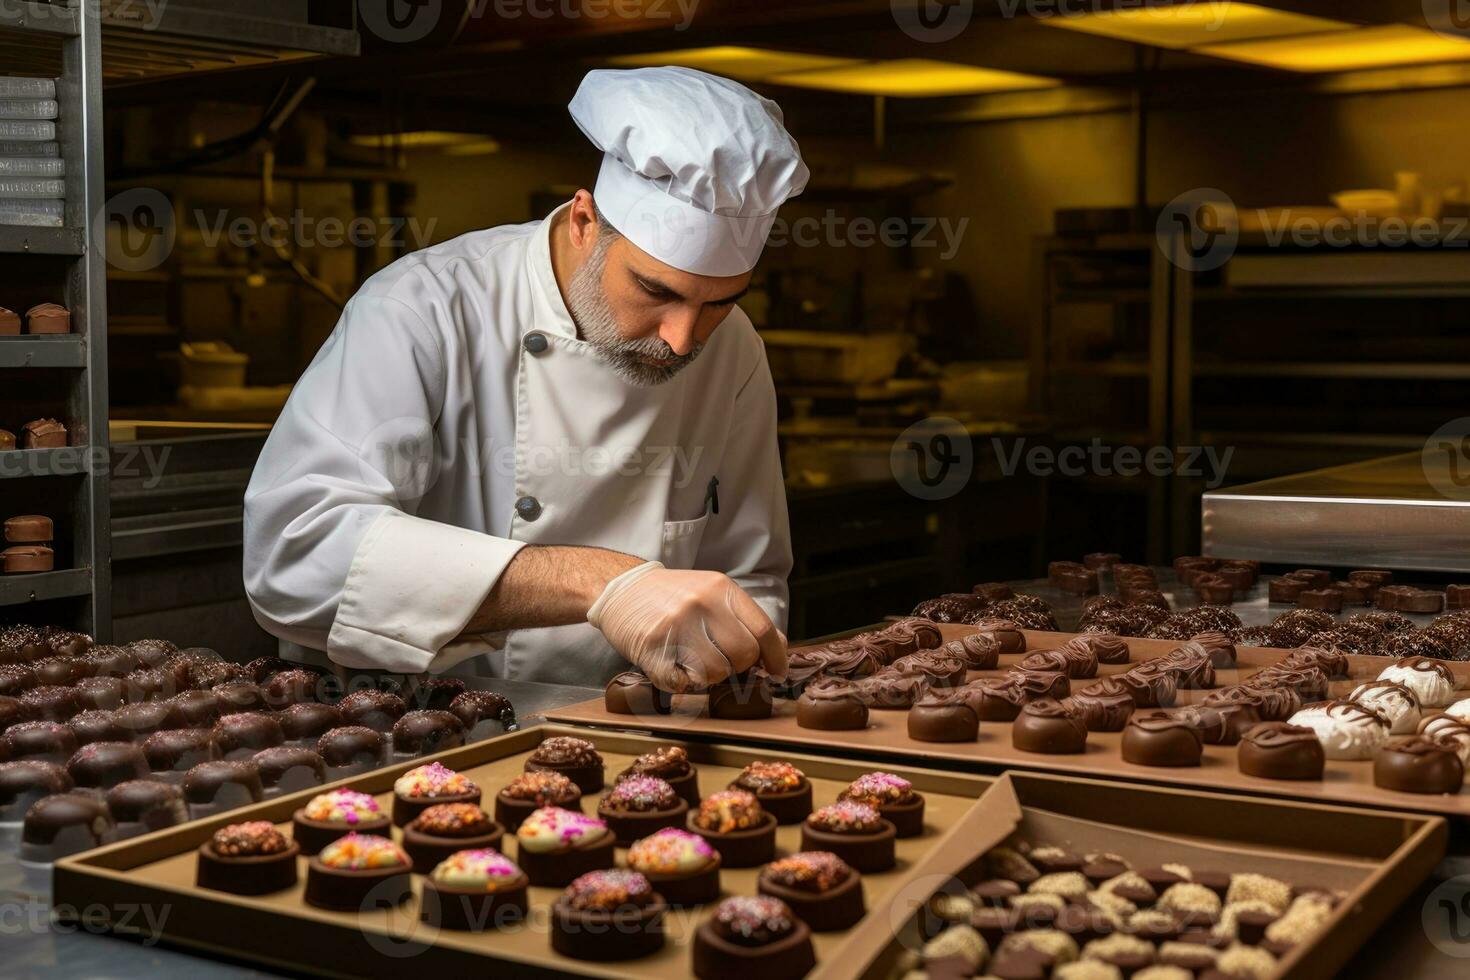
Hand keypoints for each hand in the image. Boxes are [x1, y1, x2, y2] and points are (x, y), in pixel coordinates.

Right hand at [587, 561, 786, 692]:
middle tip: (722, 663)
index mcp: (721, 589)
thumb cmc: (672, 596)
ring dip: (708, 677)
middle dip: (738, 668)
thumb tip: (779, 649)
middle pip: (743, 655)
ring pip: (715, 672)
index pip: (763, 630)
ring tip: (693, 663)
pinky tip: (673, 668)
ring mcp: (675, 625)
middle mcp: (701, 603)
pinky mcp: (651, 647)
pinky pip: (681, 683)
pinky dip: (681, 683)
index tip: (776, 673)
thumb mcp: (711, 593)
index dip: (776, 657)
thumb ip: (742, 617)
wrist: (621, 588)